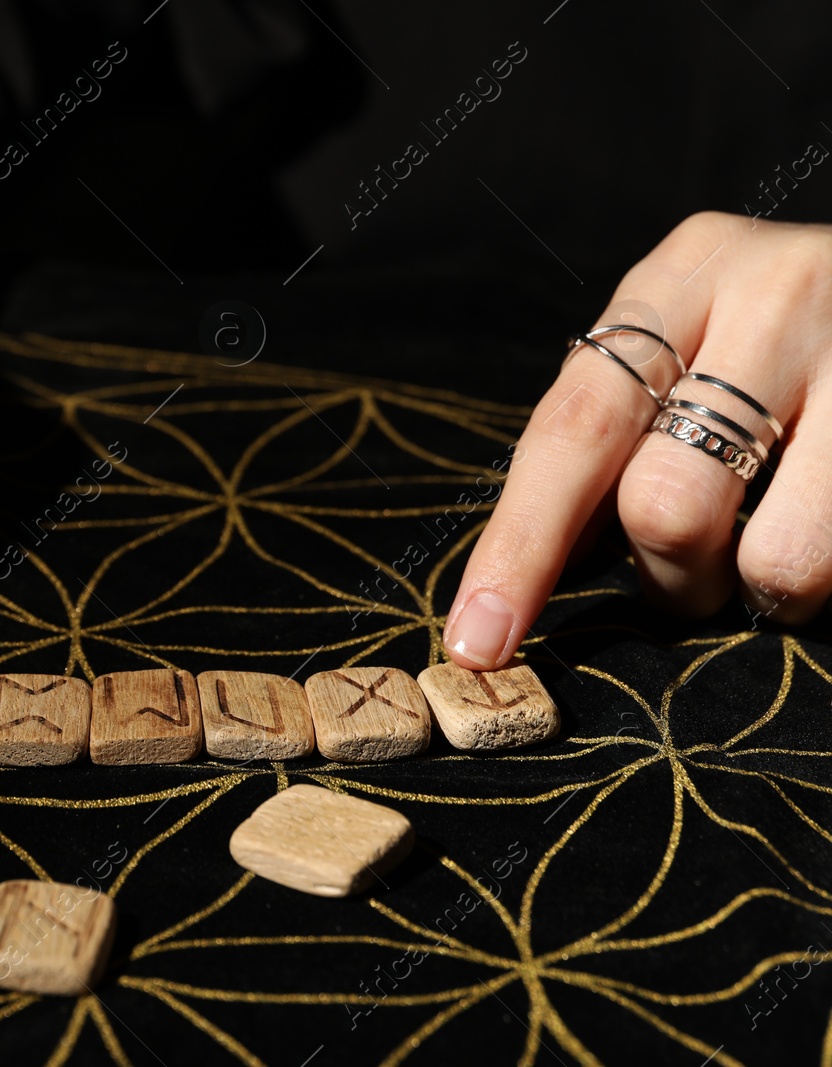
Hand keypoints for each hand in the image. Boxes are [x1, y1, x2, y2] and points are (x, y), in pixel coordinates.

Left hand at [446, 211, 830, 667]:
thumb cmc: (781, 338)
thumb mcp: (686, 346)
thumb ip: (609, 434)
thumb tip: (524, 573)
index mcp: (680, 275)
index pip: (571, 429)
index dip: (520, 546)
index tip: (480, 638)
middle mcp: (772, 294)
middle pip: (663, 501)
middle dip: (664, 577)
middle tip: (685, 582)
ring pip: (774, 553)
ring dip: (756, 590)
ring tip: (771, 553)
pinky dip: (826, 578)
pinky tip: (827, 525)